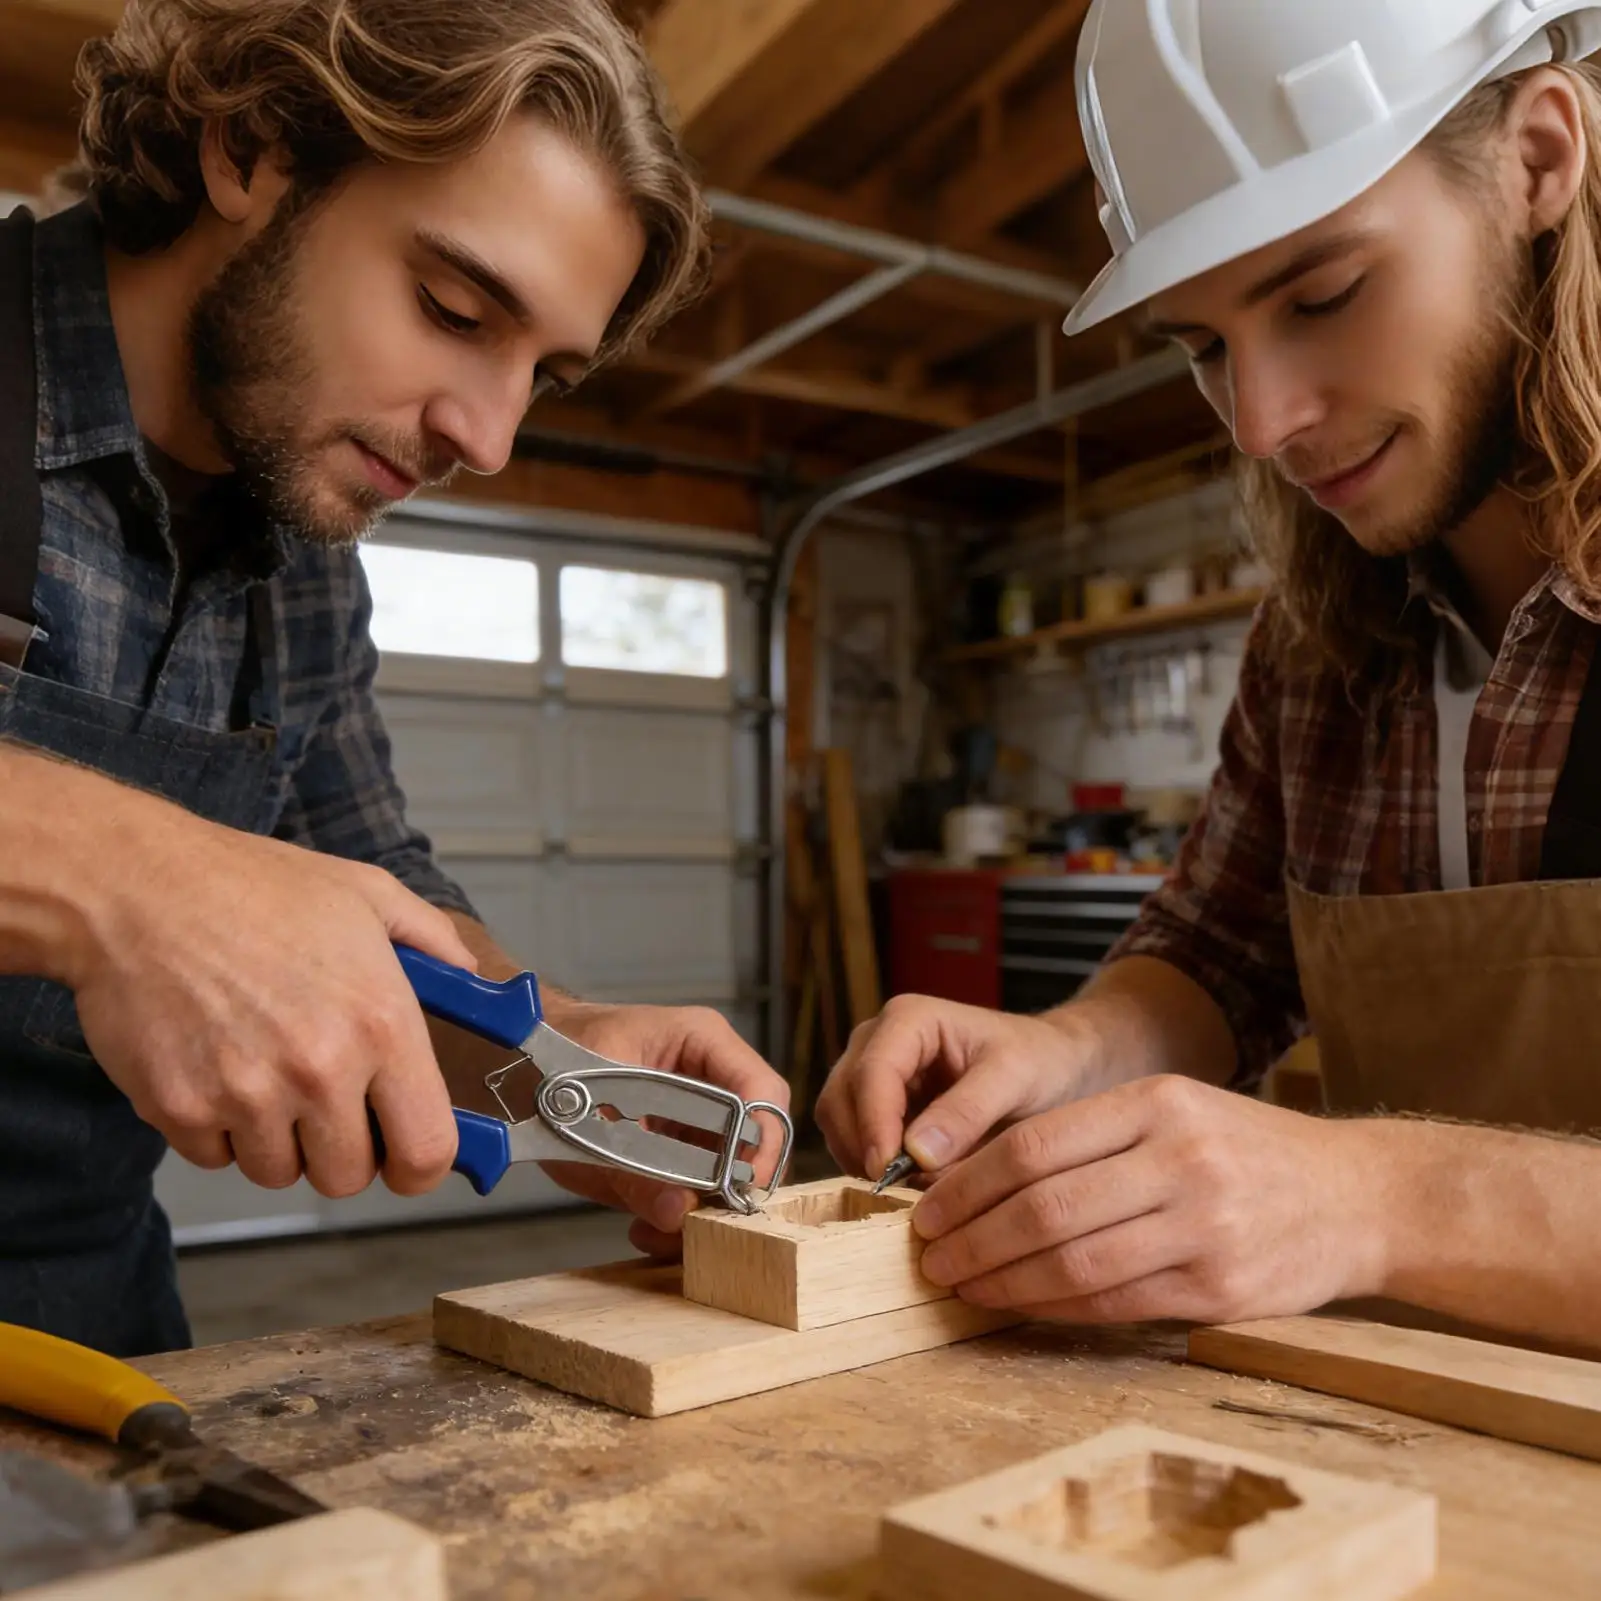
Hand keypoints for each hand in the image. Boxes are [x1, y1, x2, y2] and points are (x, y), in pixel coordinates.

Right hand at [64, 789, 472, 1199]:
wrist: (138, 886)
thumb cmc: (253, 886)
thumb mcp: (368, 893)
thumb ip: (433, 940)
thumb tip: (471, 978)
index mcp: (381, 1025)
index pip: (427, 1152)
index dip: (420, 1166)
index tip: (405, 1154)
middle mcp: (320, 1070)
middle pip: (348, 1177)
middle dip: (342, 1150)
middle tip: (325, 1103)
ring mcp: (246, 1096)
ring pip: (279, 1172)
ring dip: (277, 1140)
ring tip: (265, 1070)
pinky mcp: (180, 1109)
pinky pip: (215, 1157)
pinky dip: (218, 1129)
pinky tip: (216, 1066)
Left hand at [535, 998, 789, 1257]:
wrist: (523, 1065)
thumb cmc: (555, 1063)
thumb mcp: (585, 1115)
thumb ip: (632, 1168)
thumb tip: (680, 1211)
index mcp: (701, 1041)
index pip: (762, 1091)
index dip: (762, 1144)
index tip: (740, 1190)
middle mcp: (713, 1076)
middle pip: (760, 1138)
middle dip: (734, 1188)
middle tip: (701, 1223)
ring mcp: (702, 1117)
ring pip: (735, 1173)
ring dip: (705, 1210)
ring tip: (659, 1229)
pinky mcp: (684, 1151)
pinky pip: (702, 1190)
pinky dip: (681, 1218)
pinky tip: (647, 1226)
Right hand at [814, 995, 1096, 1182]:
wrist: (1051, 1064)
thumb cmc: (1037, 1059)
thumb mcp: (1014, 1078)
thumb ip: (968, 1111)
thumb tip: (916, 1153)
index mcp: (909, 1020)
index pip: (872, 1073)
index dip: (873, 1125)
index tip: (885, 1172)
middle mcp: (878, 1040)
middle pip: (840, 1098)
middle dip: (862, 1146)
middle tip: (897, 1191)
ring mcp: (872, 1073)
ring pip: (838, 1122)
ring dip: (862, 1159)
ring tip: (908, 1190)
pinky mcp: (877, 1106)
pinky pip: (854, 1140)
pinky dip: (871, 1166)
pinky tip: (908, 1184)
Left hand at [912, 1075, 1388, 1324]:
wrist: (1357, 1195)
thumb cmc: (1245, 1150)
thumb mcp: (1175, 1110)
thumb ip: (1090, 1138)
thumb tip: (979, 1180)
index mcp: (1156, 1103)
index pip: (1033, 1145)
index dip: (967, 1185)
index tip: (926, 1210)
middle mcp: (1179, 1158)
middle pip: (1043, 1205)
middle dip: (971, 1238)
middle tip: (929, 1259)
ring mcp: (1204, 1226)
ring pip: (1073, 1260)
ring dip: (1002, 1281)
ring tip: (962, 1288)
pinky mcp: (1221, 1288)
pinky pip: (1115, 1302)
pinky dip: (1055, 1307)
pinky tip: (1020, 1306)